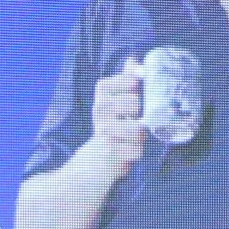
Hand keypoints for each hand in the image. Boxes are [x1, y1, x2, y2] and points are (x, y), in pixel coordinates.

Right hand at [82, 57, 146, 176]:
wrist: (87, 169)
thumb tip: (133, 59)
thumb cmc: (107, 134)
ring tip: (132, 140)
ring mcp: (104, 134)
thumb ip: (124, 84)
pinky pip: (137, 151)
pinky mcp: (109, 154)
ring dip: (140, 137)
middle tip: (134, 121)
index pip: (118, 83)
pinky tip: (127, 154)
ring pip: (138, 129)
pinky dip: (136, 154)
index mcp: (102, 98)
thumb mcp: (113, 107)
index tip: (137, 86)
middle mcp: (100, 113)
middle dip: (141, 114)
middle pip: (133, 103)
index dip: (129, 82)